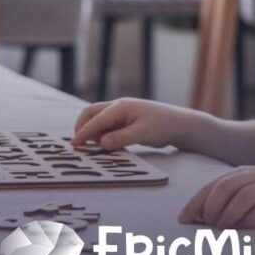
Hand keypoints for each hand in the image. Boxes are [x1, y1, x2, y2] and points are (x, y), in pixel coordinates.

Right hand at [72, 98, 207, 150]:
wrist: (180, 124)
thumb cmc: (163, 126)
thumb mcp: (142, 134)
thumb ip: (120, 138)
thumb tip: (100, 143)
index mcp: (121, 107)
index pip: (96, 119)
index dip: (83, 132)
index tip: (74, 145)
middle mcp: (118, 107)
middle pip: (91, 113)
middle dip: (82, 127)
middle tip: (78, 145)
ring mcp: (122, 113)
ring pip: (98, 120)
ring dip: (91, 131)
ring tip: (90, 147)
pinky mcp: (125, 121)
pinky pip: (106, 126)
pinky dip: (100, 134)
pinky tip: (102, 145)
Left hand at [178, 167, 254, 227]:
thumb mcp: (254, 190)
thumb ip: (232, 198)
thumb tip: (203, 218)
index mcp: (244, 173)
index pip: (214, 185)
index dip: (195, 202)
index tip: (182, 219)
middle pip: (224, 188)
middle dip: (209, 208)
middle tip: (206, 225)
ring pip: (241, 198)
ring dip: (227, 216)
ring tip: (221, 230)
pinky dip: (248, 222)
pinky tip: (243, 231)